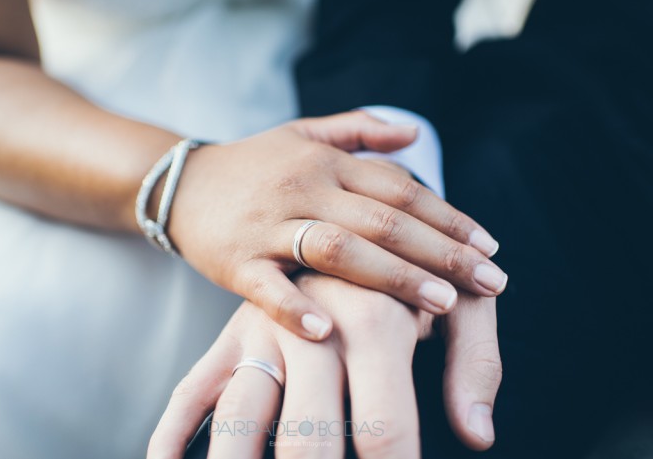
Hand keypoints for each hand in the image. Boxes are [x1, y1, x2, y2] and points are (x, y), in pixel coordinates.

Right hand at [147, 271, 502, 457]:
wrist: (350, 216)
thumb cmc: (413, 274)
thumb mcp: (464, 302)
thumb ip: (477, 362)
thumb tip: (475, 434)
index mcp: (374, 320)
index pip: (386, 432)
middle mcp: (309, 328)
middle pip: (310, 439)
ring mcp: (261, 333)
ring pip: (243, 419)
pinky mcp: (229, 338)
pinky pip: (192, 391)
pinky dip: (174, 434)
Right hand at [170, 111, 507, 339]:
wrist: (181, 182)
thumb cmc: (254, 163)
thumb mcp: (305, 133)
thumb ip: (360, 129)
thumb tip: (414, 135)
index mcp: (327, 162)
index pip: (400, 189)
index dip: (448, 218)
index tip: (489, 246)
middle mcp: (304, 189)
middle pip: (383, 220)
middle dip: (441, 253)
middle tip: (490, 281)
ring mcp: (268, 225)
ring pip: (337, 249)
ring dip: (391, 277)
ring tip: (440, 303)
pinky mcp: (235, 260)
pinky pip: (268, 286)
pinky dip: (296, 308)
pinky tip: (329, 330)